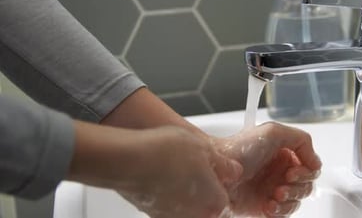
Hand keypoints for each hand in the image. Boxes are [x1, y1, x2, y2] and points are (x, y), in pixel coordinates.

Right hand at [69, 122, 242, 217]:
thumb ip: (223, 165)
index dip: (219, 179)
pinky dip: (164, 191)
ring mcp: (170, 216)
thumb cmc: (167, 153)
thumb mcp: (205, 149)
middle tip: (194, 166)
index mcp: (214, 202)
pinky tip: (159, 172)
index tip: (214, 169)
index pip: (224, 196)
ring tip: (174, 166)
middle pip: (204, 204)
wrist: (128, 159)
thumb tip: (233, 170)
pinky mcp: (149, 213)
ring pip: (184, 205)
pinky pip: (164, 203)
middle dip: (202, 187)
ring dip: (183, 190)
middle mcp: (194, 216)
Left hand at [214, 122, 321, 216]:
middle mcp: (280, 172)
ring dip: (290, 199)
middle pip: (307, 185)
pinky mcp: (266, 207)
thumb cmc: (238, 150)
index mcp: (284, 154)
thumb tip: (315, 161)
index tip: (293, 170)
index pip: (310, 166)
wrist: (218, 174)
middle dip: (298, 185)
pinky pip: (285, 214)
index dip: (306, 170)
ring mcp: (273, 190)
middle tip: (284, 181)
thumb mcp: (274, 132)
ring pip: (298, 201)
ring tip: (275, 194)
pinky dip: (280, 211)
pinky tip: (268, 205)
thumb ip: (302, 140)